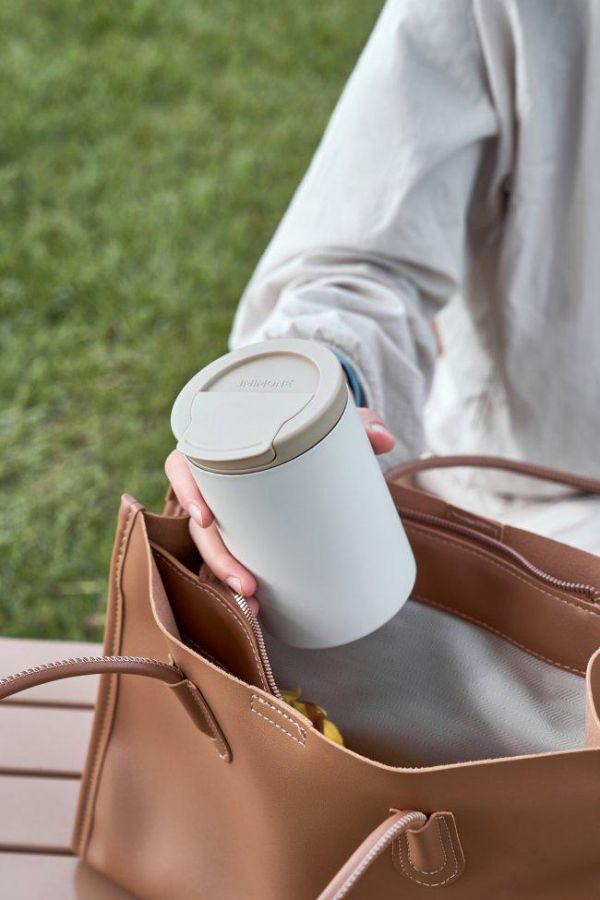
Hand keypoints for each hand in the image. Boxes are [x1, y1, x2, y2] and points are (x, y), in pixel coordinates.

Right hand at [164, 408, 394, 612]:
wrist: (308, 435)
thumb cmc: (304, 424)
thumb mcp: (327, 420)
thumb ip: (355, 423)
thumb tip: (384, 439)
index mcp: (217, 446)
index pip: (183, 465)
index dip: (187, 491)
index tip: (205, 518)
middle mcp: (214, 481)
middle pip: (198, 522)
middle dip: (217, 557)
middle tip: (245, 582)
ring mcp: (225, 508)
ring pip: (211, 546)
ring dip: (226, 576)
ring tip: (252, 602)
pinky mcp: (243, 528)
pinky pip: (231, 554)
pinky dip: (240, 580)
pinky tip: (255, 607)